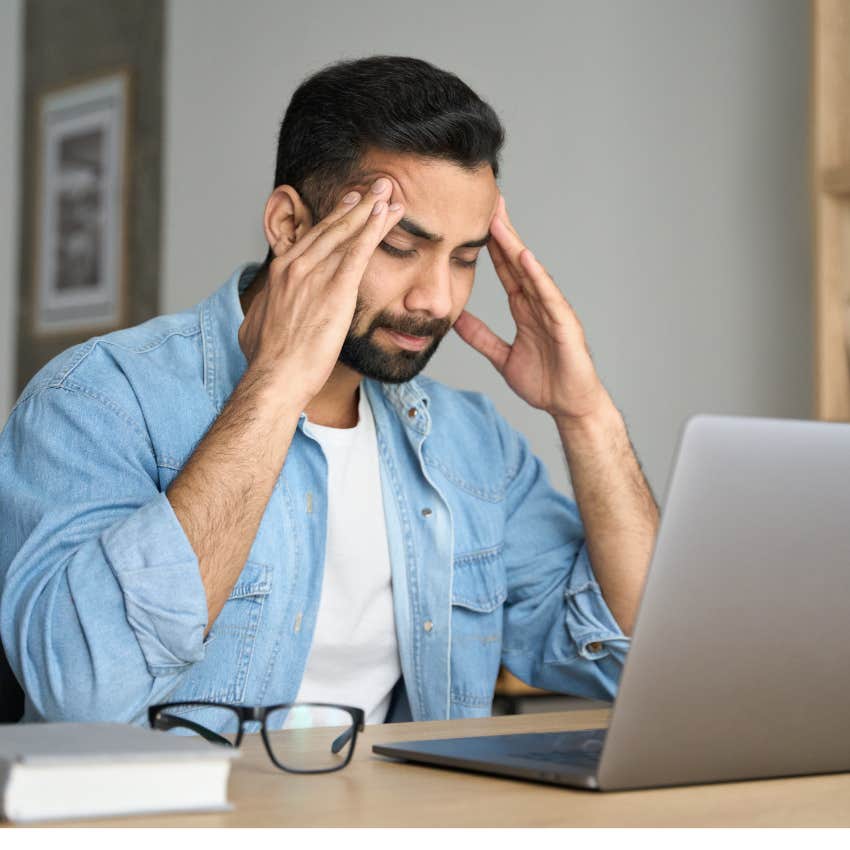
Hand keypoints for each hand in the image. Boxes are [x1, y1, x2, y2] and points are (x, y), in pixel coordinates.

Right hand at [239, 179, 403, 403]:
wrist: (276, 376)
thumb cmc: (266, 359)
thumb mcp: (254, 325)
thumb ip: (261, 310)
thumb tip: (257, 313)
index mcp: (280, 270)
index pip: (313, 237)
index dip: (335, 219)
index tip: (350, 204)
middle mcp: (296, 265)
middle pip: (333, 228)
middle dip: (358, 204)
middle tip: (377, 187)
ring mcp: (315, 275)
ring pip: (348, 233)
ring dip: (372, 210)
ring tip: (389, 192)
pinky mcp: (335, 290)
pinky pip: (358, 252)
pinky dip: (373, 229)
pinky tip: (387, 214)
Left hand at [453, 196, 608, 422]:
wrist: (569, 406)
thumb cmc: (545, 382)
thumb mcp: (502, 357)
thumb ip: (481, 338)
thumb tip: (457, 321)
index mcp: (525, 308)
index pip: (505, 270)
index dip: (490, 246)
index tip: (474, 220)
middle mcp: (539, 303)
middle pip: (517, 261)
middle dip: (502, 232)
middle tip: (488, 201)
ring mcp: (553, 311)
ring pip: (530, 273)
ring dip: (515, 246)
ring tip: (499, 221)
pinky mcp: (565, 325)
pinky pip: (549, 297)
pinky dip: (537, 276)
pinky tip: (524, 257)